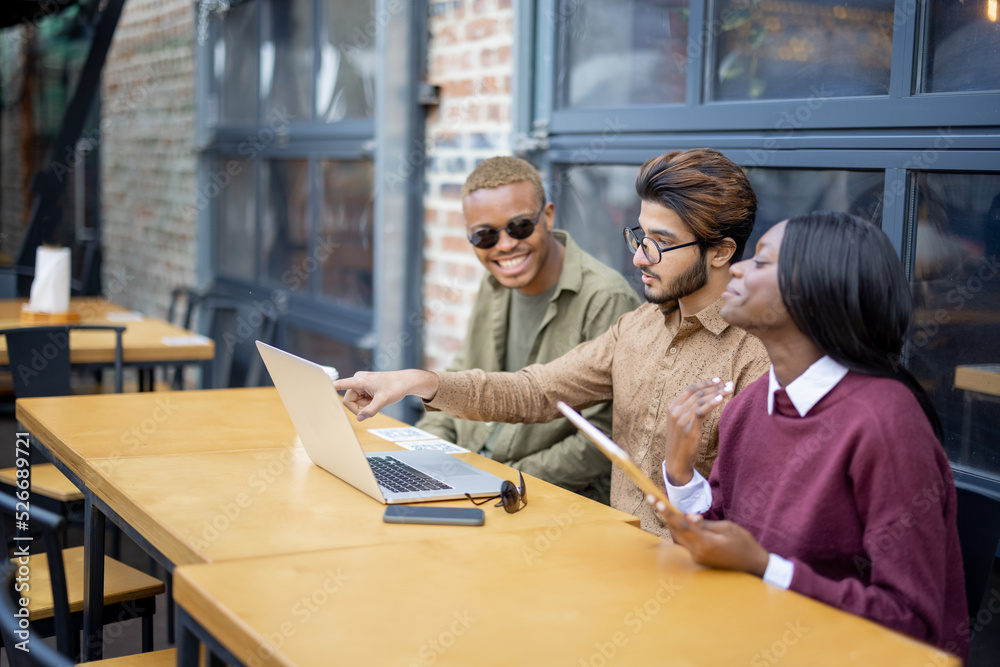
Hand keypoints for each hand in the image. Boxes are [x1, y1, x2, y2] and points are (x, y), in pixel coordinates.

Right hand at [333, 370, 438, 420]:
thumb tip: (359, 419)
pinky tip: (376, 399)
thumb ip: (370, 411)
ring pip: (355, 402)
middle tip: (373, 408)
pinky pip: (360, 400)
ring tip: (377, 401)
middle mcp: (357, 380)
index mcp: (360, 380)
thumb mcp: (383, 401)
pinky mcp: (363, 387)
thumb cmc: (395, 387)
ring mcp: (360, 384)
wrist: (406, 382)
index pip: (341, 384)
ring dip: (364, 406)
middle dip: (359, 408)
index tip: (320, 385)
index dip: (331, 386)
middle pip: (348, 401)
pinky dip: (367, 404)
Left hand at [647, 495, 768, 576]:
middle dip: (664, 515)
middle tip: (653, 499)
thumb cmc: (743, 543)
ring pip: (678, 537)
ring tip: (663, 506)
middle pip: (675, 531)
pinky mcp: (698, 559)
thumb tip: (689, 517)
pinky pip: (685, 543)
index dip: (668, 513)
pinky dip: (681, 531)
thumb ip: (705, 523)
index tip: (657, 502)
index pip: (682, 525)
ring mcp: (697, 558)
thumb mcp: (726, 527)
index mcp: (707, 543)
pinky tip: (679, 520)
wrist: (753, 564)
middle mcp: (698, 553)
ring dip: (671, 522)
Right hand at [663, 377, 732, 485]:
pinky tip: (721, 399)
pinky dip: (712, 403)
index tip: (718, 380)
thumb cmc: (682, 443)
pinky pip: (701, 411)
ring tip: (729, 390)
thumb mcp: (681, 424)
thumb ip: (688, 411)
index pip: (690, 390)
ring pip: (700, 400)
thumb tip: (705, 400)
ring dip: (717, 393)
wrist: (677, 462)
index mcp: (672, 407)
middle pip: (697, 393)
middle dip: (714, 387)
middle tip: (728, 384)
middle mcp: (674, 411)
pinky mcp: (688, 428)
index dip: (705, 383)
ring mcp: (680, 419)